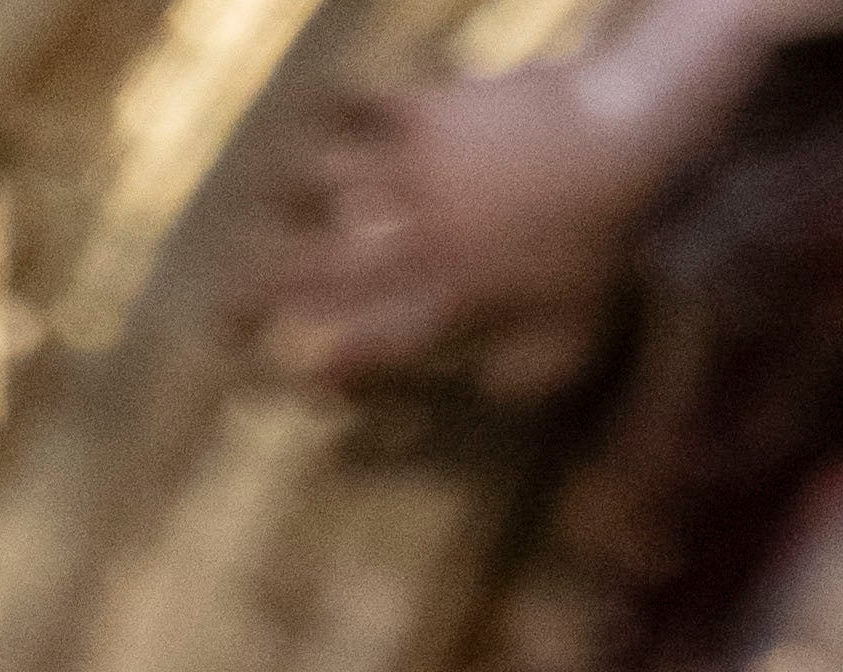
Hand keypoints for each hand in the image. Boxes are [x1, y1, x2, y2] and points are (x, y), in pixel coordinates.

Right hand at [255, 54, 674, 386]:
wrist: (620, 132)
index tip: (303, 382)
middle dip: (257, 299)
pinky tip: (312, 110)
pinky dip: (330, 110)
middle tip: (222, 316)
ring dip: (280, 200)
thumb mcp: (575, 330)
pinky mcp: (423, 113)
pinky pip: (359, 109)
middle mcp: (416, 244)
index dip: (331, 371)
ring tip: (259, 204)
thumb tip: (483, 391)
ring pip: (319, 188)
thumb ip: (524, 374)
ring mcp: (414, 176)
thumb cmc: (602, 238)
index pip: (370, 348)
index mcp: (449, 303)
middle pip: (316, 276)